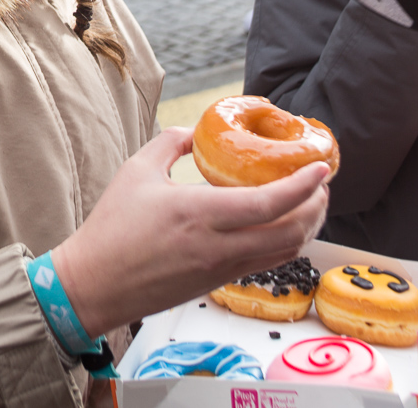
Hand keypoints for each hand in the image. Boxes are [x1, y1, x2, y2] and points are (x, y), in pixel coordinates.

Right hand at [51, 128, 329, 335]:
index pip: (269, 203)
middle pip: (291, 232)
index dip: (303, 186)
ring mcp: (221, 269)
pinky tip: (282, 225)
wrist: (95, 284)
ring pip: (284, 251)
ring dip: (307, 227)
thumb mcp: (136, 171)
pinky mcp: (217, 283)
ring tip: (310, 202)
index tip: (321, 167)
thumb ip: (170, 144)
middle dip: (317, 207)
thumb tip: (195, 132)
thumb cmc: (111, 227)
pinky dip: (285, 242)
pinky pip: (266, 262)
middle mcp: (217, 246)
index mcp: (199, 214)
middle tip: (322, 182)